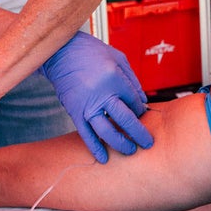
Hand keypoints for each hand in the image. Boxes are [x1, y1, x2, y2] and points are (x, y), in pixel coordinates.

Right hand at [40, 31, 152, 162]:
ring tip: (131, 151)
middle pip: (126, 119)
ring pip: (107, 131)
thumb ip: (132, 80)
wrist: (61, 52)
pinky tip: (103, 158)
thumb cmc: (91, 52)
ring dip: (120, 143)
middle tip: (148, 143)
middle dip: (139, 133)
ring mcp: (88, 105)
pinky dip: (95, 147)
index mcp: (115, 79)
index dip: (141, 111)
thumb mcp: (118, 58)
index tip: (142, 115)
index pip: (134, 102)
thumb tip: (142, 102)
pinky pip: (86, 133)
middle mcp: (103, 94)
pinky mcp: (75, 111)